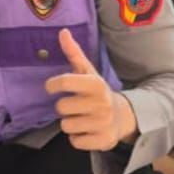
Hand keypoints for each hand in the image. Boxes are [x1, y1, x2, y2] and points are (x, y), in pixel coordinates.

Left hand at [47, 28, 133, 151]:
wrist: (122, 116)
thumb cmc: (96, 92)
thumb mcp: (87, 72)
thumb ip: (73, 53)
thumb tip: (62, 31)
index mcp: (95, 84)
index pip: (65, 82)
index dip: (53, 85)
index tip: (51, 87)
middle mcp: (100, 103)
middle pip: (61, 108)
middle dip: (64, 107)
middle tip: (75, 105)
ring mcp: (102, 123)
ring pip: (66, 126)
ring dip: (70, 123)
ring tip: (82, 118)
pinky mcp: (102, 141)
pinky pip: (74, 142)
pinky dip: (77, 138)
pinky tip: (87, 130)